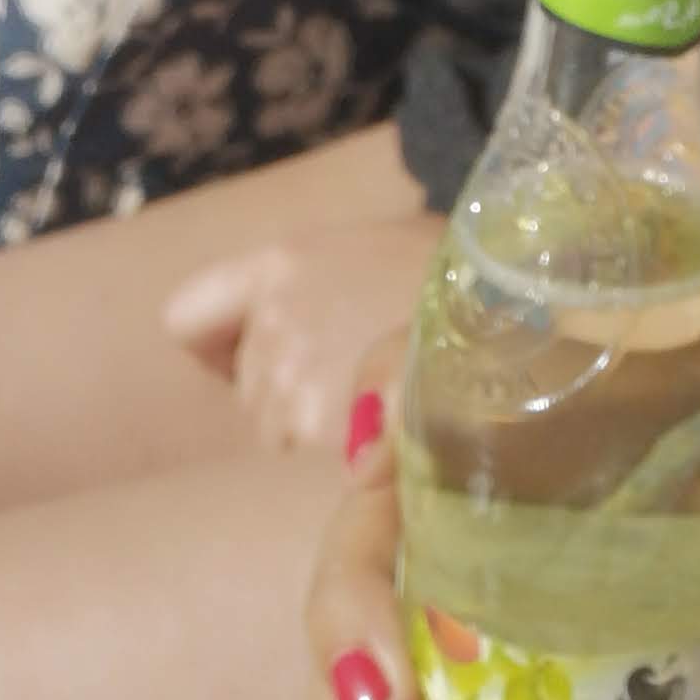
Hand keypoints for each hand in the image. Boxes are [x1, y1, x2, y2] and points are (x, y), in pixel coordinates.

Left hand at [162, 213, 433, 458]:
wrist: (510, 304)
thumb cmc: (455, 272)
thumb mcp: (375, 250)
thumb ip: (319, 285)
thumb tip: (300, 328)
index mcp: (279, 263)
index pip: (188, 315)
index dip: (217, 343)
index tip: (249, 353)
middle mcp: (272, 315)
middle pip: (246, 382)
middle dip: (287, 386)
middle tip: (354, 370)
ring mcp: (291, 371)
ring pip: (273, 425)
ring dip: (313, 419)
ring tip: (378, 392)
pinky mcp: (319, 421)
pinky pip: (310, 449)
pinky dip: (341, 445)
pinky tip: (387, 416)